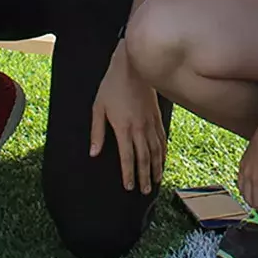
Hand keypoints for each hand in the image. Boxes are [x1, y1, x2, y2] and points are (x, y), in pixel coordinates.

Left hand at [90, 43, 165, 193]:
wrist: (133, 66)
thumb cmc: (112, 85)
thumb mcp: (98, 108)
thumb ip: (97, 132)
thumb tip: (94, 153)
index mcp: (123, 128)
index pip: (127, 157)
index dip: (128, 174)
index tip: (129, 187)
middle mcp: (139, 128)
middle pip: (144, 158)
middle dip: (144, 176)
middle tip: (145, 191)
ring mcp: (150, 122)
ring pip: (156, 150)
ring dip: (156, 167)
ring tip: (156, 181)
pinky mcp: (157, 116)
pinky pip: (162, 138)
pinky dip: (163, 151)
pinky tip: (163, 159)